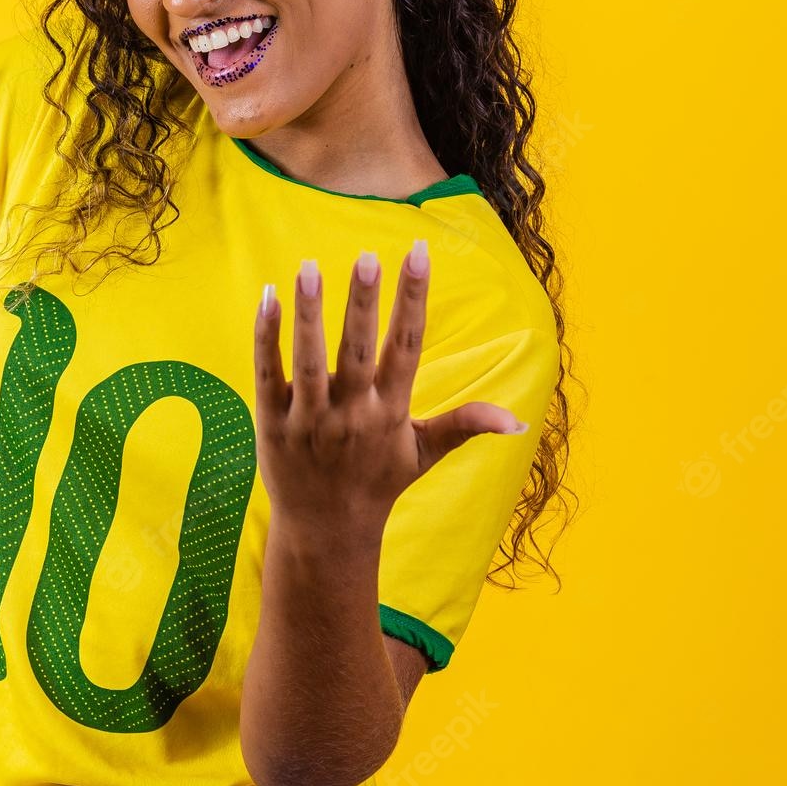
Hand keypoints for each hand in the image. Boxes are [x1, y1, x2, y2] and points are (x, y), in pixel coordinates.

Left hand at [251, 241, 529, 552]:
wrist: (325, 531)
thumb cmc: (377, 483)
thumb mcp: (424, 455)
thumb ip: (465, 425)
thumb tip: (520, 422)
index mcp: (390, 413)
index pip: (406, 347)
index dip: (413, 299)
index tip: (419, 254)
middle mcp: (350, 415)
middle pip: (357, 350)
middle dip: (363, 303)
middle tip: (368, 256)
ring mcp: (308, 419)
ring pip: (308, 359)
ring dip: (308, 313)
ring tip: (308, 267)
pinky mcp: (272, 423)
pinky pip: (268, 373)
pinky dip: (266, 337)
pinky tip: (267, 297)